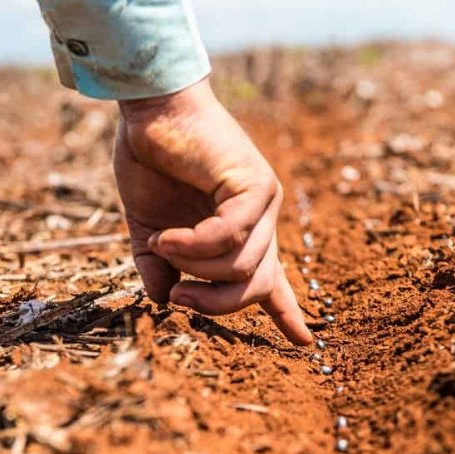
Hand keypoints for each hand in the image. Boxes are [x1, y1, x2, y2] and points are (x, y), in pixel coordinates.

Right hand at [113, 79, 312, 345]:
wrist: (150, 111)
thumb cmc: (151, 162)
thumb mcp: (150, 228)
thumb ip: (161, 267)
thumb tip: (164, 301)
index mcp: (241, 236)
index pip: (271, 282)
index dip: (287, 314)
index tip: (304, 342)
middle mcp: (260, 223)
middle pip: (255, 287)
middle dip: (216, 305)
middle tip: (180, 299)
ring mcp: (264, 204)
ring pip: (243, 266)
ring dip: (196, 267)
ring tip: (162, 245)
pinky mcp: (257, 185)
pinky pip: (231, 235)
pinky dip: (194, 244)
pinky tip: (165, 236)